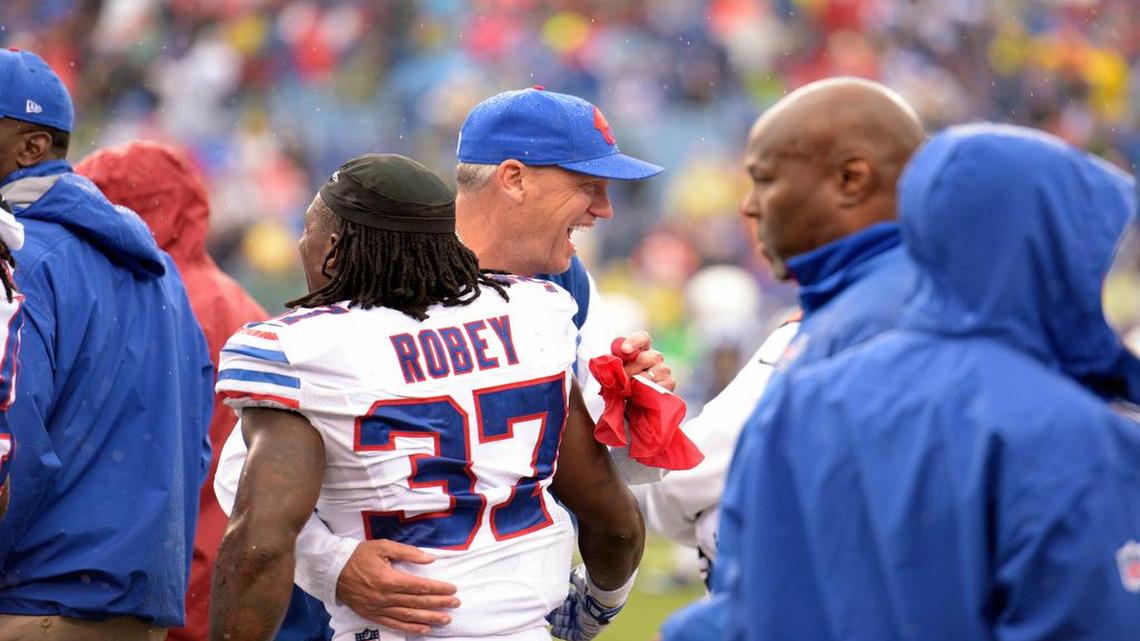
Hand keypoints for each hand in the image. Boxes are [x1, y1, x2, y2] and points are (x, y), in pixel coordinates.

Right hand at [336, 539, 459, 633]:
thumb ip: (408, 552)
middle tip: (455, 603)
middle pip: (418, 602)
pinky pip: (394, 624)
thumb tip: (430, 558)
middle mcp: (385, 596)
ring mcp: (378, 608)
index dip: (438, 589)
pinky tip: (424, 629)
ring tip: (446, 619)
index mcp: (389, 579)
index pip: (420, 587)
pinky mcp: (372, 615)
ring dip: (429, 618)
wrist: (333, 570)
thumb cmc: (359, 555)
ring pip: (409, 616)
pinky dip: (411, 628)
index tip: (452, 589)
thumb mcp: (383, 546)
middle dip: (439, 603)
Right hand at [547, 565, 628, 640]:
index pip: (571, 598)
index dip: (560, 599)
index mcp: (585, 596)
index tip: (550, 600)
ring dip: (558, 622)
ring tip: (547, 621)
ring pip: (569, 622)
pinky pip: (574, 635)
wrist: (604, 598)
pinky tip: (553, 631)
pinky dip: (563, 633)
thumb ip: (573, 575)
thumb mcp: (580, 576)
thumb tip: (568, 574)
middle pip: (568, 611)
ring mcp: (587, 621)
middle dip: (557, 611)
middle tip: (545, 611)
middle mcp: (586, 608)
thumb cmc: (592, 585)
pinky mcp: (587, 632)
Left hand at [618, 331, 674, 391]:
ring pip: (657, 370)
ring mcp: (663, 369)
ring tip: (631, 391)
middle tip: (622, 381)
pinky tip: (644, 395)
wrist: (628, 405)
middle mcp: (653, 356)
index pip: (642, 338)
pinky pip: (665, 383)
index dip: (634, 342)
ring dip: (642, 382)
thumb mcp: (612, 374)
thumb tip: (616, 364)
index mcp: (639, 349)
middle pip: (647, 357)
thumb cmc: (619, 385)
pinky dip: (653, 389)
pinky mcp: (670, 382)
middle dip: (632, 370)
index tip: (624, 350)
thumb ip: (613, 366)